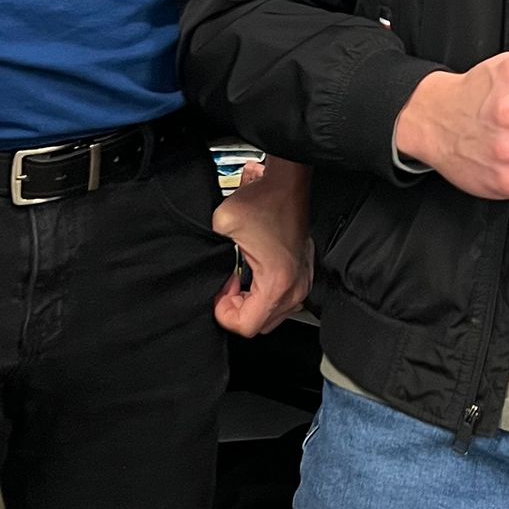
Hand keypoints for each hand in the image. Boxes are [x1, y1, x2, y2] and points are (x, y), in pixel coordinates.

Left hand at [212, 156, 313, 336]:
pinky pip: (283, 299)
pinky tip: (253, 275)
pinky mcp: (304, 272)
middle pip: (260, 326)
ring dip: (251, 302)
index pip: (246, 327)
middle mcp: (295, 287)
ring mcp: (302, 280)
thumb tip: (204, 269)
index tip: (220, 291)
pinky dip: (264, 293)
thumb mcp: (222, 226)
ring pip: (272, 315)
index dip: (224, 313)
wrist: (288, 182)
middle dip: (238, 309)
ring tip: (239, 280)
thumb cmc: (265, 199)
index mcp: (276, 283)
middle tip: (227, 286)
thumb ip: (209, 254)